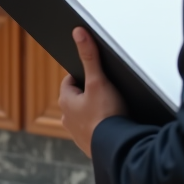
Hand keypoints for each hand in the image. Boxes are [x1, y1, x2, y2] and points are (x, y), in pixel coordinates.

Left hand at [59, 27, 126, 156]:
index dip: (85, 76)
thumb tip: (78, 33)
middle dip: (91, 95)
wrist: (118, 150)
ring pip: (85, 115)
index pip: (71, 80)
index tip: (98, 77)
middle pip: (78, 98)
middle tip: (108, 93)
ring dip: (96, 112)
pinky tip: (113, 126)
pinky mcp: (89, 146)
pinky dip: (102, 127)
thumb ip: (89, 57)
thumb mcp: (99, 81)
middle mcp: (66, 119)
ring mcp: (77, 134)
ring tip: (113, 110)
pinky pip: (94, 131)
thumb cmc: (107, 115)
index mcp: (65, 101)